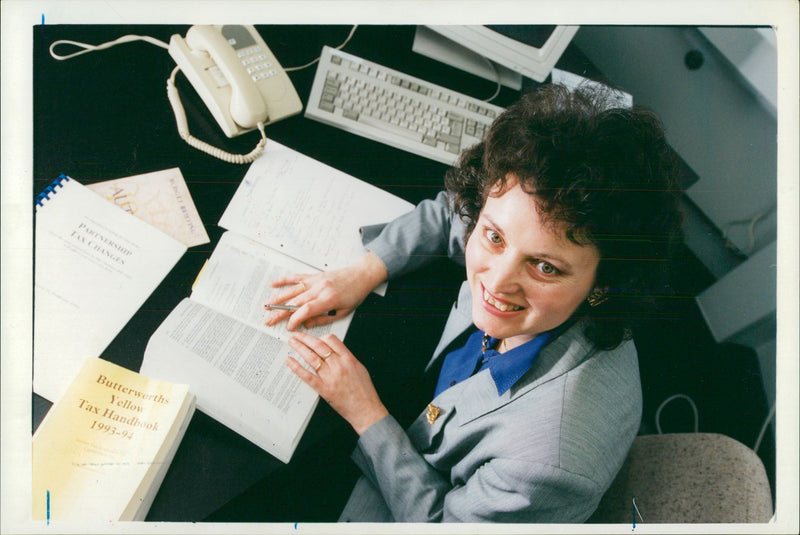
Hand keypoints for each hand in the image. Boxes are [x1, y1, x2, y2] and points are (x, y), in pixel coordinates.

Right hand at [265, 252, 387, 330]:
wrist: (361, 275)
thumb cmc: (354, 294)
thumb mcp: (342, 312)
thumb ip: (323, 320)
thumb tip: (306, 325)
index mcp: (328, 299)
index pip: (306, 310)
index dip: (295, 320)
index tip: (289, 328)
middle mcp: (320, 288)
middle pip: (295, 302)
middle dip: (280, 313)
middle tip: (268, 320)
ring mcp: (315, 281)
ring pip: (293, 290)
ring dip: (278, 299)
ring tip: (266, 306)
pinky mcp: (314, 276)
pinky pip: (297, 277)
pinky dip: (284, 280)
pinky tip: (274, 284)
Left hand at [286, 332, 387, 434]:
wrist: (365, 409)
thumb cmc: (364, 391)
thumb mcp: (359, 368)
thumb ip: (347, 358)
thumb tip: (335, 351)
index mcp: (348, 359)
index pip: (332, 340)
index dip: (320, 337)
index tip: (314, 338)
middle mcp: (338, 366)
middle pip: (318, 346)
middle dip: (305, 338)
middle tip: (297, 335)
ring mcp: (330, 377)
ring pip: (311, 357)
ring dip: (299, 348)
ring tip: (292, 343)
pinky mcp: (323, 389)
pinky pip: (307, 375)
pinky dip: (297, 367)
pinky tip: (290, 361)